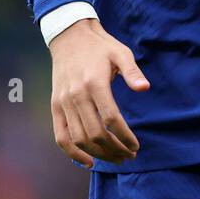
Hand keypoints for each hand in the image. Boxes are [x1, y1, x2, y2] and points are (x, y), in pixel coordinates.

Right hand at [48, 19, 149, 167]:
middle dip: (114, 149)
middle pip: (95, 133)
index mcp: (94, 83)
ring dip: (98, 154)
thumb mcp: (121, 53)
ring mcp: (63, 103)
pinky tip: (88, 161)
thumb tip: (145, 88)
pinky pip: (60, 137)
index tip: (136, 146)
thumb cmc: (100, 46)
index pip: (111, 118)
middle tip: (128, 156)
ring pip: (79, 139)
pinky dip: (72, 153)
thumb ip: (132, 71)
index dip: (124, 136)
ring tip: (115, 159)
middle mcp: (76, 96)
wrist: (70, 37)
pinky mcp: (55, 107)